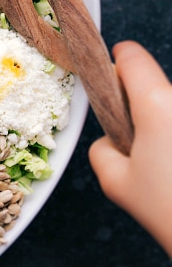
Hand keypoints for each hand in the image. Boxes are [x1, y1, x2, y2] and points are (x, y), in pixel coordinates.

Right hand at [89, 41, 171, 256]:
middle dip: (139, 107)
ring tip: (163, 166)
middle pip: (153, 85)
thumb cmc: (168, 210)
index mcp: (156, 104)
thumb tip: (112, 139)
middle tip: (135, 144)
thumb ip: (102, 148)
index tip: (110, 77)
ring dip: (163, 125)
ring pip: (170, 108)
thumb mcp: (114, 181)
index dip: (115, 63)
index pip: (131, 57)